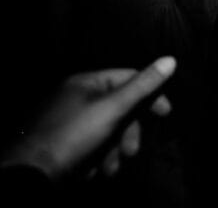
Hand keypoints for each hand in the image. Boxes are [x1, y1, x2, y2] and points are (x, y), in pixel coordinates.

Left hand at [0, 56, 175, 180]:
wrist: (32, 173)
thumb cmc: (75, 135)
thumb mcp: (113, 108)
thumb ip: (143, 86)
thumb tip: (171, 60)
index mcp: (86, 83)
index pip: (128, 78)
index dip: (150, 95)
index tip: (165, 114)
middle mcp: (76, 98)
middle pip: (119, 108)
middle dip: (129, 133)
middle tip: (132, 151)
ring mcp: (68, 122)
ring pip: (107, 130)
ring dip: (114, 150)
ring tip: (111, 168)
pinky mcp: (63, 143)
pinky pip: (91, 144)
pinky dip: (98, 157)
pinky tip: (95, 171)